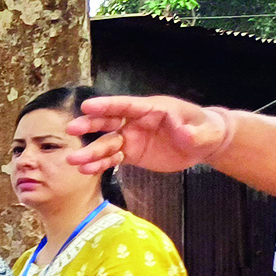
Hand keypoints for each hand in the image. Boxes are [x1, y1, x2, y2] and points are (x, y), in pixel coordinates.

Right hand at [66, 95, 230, 175]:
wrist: (204, 144)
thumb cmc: (204, 130)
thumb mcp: (203, 130)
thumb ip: (192, 131)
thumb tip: (183, 131)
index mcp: (152, 109)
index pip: (127, 105)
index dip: (107, 105)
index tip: (87, 106)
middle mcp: (136, 122)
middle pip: (109, 121)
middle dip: (90, 125)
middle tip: (71, 130)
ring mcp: (132, 138)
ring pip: (107, 143)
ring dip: (90, 152)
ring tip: (74, 161)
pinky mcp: (132, 153)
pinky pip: (113, 159)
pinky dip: (100, 164)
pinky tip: (86, 170)